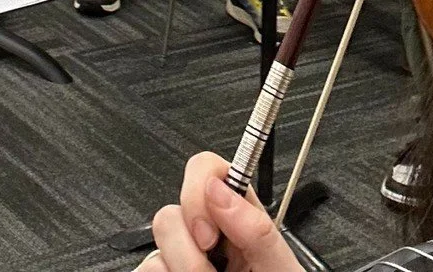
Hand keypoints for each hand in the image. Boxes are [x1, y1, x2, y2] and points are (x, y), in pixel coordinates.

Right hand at [149, 152, 301, 270]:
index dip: (197, 191)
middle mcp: (206, 237)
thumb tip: (221, 189)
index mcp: (238, 220)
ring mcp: (181, 262)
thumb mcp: (278, 270)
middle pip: (170, 212)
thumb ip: (258, 230)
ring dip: (179, 271)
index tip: (210, 233)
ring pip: (154, 249)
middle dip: (187, 252)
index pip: (205, 170)